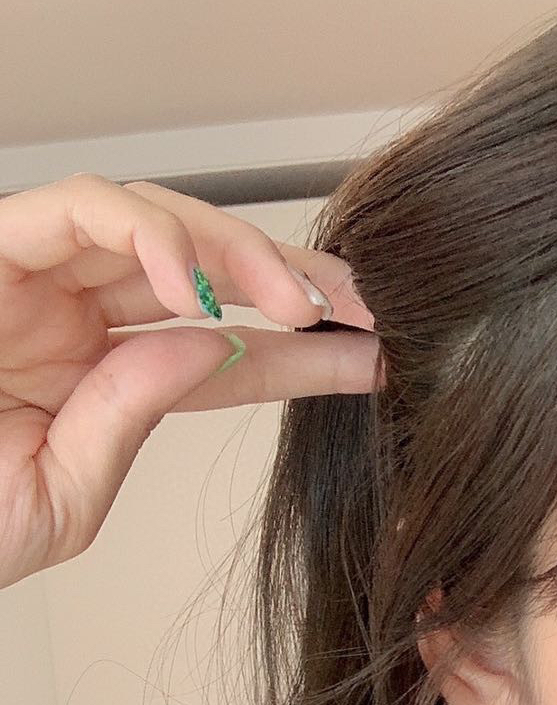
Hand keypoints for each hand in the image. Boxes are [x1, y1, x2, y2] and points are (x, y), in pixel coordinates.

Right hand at [0, 172, 383, 590]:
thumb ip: (135, 414)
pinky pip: (80, 210)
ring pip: (154, 220)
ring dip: (239, 251)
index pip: (217, 354)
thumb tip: (214, 345)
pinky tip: (205, 294)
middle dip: (289, 282)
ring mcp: (27, 276)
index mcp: (86, 377)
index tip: (374, 359)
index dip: (298, 353)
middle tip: (366, 308)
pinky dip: (152, 236)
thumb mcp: (62, 494)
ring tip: (301, 302)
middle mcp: (62, 314)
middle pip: (200, 273)